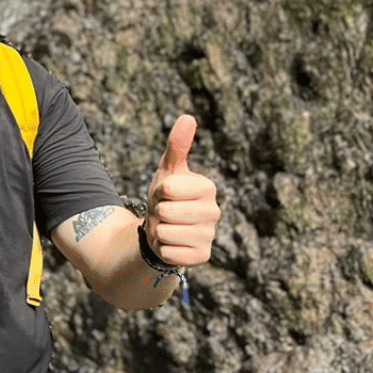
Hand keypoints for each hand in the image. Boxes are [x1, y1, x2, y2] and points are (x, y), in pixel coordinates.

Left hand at [145, 114, 219, 267]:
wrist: (162, 228)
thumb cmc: (167, 196)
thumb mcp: (168, 170)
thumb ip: (177, 145)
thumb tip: (188, 117)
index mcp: (207, 187)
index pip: (169, 188)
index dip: (159, 191)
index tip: (167, 193)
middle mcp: (214, 211)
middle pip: (166, 211)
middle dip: (157, 212)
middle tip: (165, 212)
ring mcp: (209, 235)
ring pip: (166, 232)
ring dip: (159, 231)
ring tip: (167, 226)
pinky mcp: (202, 256)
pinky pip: (170, 252)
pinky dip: (163, 248)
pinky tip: (172, 243)